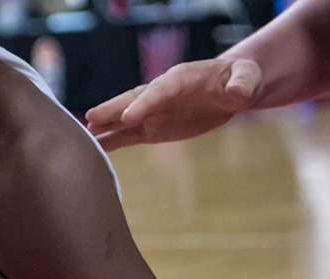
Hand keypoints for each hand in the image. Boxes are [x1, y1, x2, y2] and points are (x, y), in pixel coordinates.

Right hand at [84, 58, 261, 149]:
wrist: (231, 88)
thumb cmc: (240, 79)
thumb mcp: (247, 78)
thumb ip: (242, 84)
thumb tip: (238, 93)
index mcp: (181, 78)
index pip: (159, 91)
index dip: (144, 104)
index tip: (128, 118)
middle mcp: (161, 93)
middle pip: (133, 101)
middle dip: (113, 109)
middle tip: (90, 119)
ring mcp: (154, 111)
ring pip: (125, 119)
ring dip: (105, 127)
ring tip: (82, 137)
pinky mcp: (154, 128)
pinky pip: (129, 135)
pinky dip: (112, 141)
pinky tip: (95, 150)